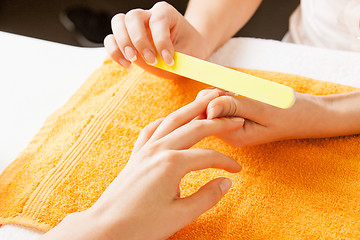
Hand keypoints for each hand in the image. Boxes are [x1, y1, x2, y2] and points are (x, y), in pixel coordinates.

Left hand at [40, 90, 243, 239]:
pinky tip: (171, 120)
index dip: (226, 162)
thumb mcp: (180, 215)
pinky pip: (152, 130)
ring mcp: (145, 149)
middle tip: (234, 118)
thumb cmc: (140, 225)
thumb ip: (207, 197)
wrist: (106, 227)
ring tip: (207, 101)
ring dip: (192, 110)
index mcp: (171, 164)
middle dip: (217, 122)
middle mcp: (159, 150)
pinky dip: (165, 121)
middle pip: (194, 128)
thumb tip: (226, 182)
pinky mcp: (136, 154)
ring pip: (172, 121)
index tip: (237, 170)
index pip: (208, 157)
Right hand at [104, 1, 209, 74]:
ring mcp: (134, 27)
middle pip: (133, 16)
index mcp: (166, 13)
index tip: (169, 60)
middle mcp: (148, 15)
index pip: (158, 20)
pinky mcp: (125, 40)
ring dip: (122, 43)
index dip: (162, 41)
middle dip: (139, 40)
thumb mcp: (192, 53)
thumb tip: (167, 64)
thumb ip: (181, 57)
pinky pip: (110, 39)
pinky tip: (127, 65)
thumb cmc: (189, 49)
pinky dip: (114, 52)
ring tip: (133, 60)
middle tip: (150, 59)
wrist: (186, 50)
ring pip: (118, 22)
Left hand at [201, 89, 343, 145]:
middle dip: (212, 96)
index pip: (204, 120)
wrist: (308, 114)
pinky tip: (239, 92)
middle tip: (233, 91)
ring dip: (219, 92)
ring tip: (239, 92)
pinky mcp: (236, 116)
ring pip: (210, 104)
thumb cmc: (289, 113)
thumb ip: (234, 107)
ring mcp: (231, 125)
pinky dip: (226, 92)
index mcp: (233, 136)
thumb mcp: (262, 109)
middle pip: (202, 112)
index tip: (228, 93)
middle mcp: (228, 133)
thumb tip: (208, 107)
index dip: (209, 101)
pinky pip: (220, 101)